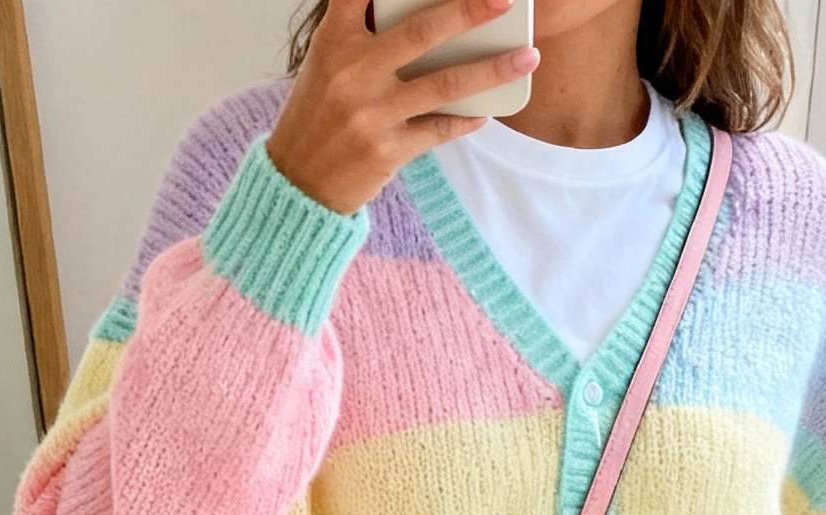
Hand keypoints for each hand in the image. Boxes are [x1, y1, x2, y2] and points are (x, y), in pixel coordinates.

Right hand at [268, 0, 538, 216]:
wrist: (298, 185)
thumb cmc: (319, 116)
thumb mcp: (328, 64)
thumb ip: (364, 34)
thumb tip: (431, 22)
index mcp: (335, 41)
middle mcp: (353, 72)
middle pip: (423, 32)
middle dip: (469, 11)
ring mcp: (372, 113)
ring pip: (444, 84)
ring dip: (492, 70)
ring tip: (527, 57)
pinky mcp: (386, 150)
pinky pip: (439, 129)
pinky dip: (466, 120)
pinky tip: (486, 112)